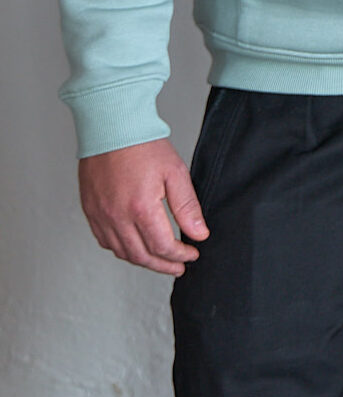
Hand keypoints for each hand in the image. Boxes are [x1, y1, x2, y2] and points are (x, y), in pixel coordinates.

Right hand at [78, 139, 208, 275]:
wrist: (112, 128)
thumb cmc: (143, 146)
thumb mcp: (176, 173)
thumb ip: (187, 207)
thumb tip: (199, 233)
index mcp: (140, 208)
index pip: (162, 246)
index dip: (180, 255)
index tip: (193, 254)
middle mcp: (116, 217)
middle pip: (141, 256)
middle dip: (163, 265)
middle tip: (179, 268)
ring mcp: (100, 216)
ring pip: (122, 252)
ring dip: (143, 260)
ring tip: (161, 261)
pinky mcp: (90, 211)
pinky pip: (105, 241)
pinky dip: (122, 249)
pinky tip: (135, 247)